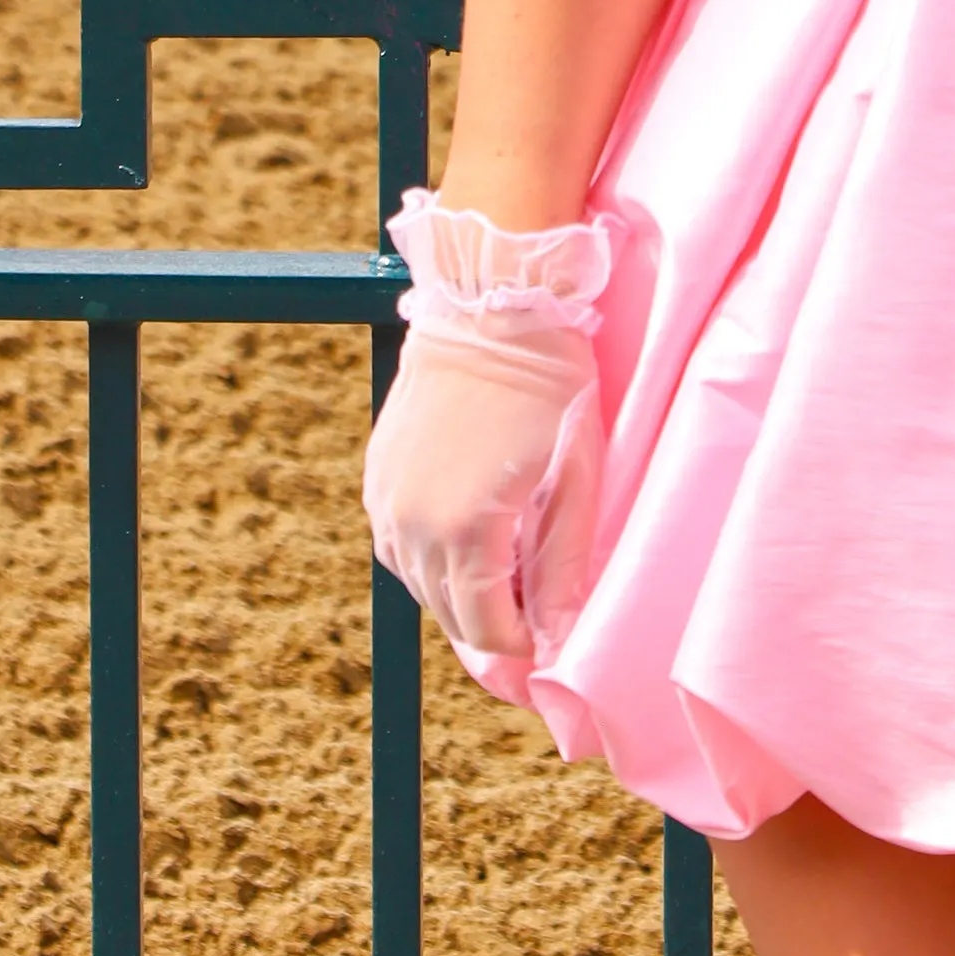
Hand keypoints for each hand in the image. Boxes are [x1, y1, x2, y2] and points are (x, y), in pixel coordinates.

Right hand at [361, 315, 603, 676]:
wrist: (491, 304)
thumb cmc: (549, 386)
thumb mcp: (577, 476)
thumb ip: (565, 564)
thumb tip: (559, 636)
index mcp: (466, 530)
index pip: (486, 631)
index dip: (519, 651)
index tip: (545, 649)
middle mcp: (414, 523)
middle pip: (448, 614)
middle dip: (490, 629)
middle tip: (530, 620)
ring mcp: (387, 498)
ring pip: (417, 584)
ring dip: (457, 595)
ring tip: (502, 579)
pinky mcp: (377, 474)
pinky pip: (397, 544)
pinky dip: (428, 559)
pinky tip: (463, 542)